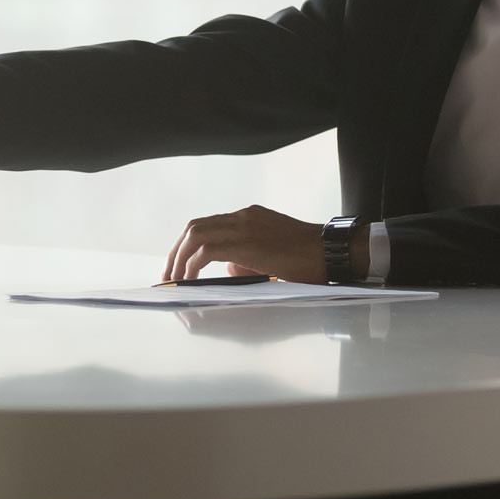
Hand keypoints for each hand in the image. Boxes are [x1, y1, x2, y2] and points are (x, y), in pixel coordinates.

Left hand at [165, 205, 326, 283]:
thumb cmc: (309, 259)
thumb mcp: (273, 255)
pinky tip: (189, 282)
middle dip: (176, 251)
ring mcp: (243, 225)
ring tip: (175, 281)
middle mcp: (243, 216)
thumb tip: (227, 270)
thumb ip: (247, 259)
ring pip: (195, 234)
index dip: (188, 244)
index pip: (208, 224)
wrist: (330, 251)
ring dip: (179, 258)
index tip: (179, 264)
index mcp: (249, 217)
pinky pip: (206, 250)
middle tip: (169, 275)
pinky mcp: (245, 241)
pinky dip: (192, 266)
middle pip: (194, 226)